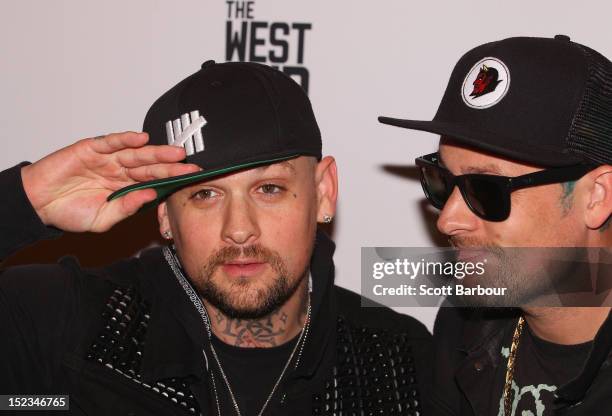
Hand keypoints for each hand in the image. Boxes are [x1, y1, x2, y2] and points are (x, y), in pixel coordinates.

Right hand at [21, 132, 199, 232]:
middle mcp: (120, 171)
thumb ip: (125, 208)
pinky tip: (141, 139)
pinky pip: (111, 142)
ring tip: (175, 153)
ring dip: (156, 152)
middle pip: (150, 167)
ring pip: (136, 154)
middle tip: (191, 165)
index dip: (172, 180)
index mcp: (125, 188)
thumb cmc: (68, 212)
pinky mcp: (91, 148)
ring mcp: (107, 159)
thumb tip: (150, 197)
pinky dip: (126, 140)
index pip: (153, 182)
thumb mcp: (102, 219)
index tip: (191, 180)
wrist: (38, 204)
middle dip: (171, 166)